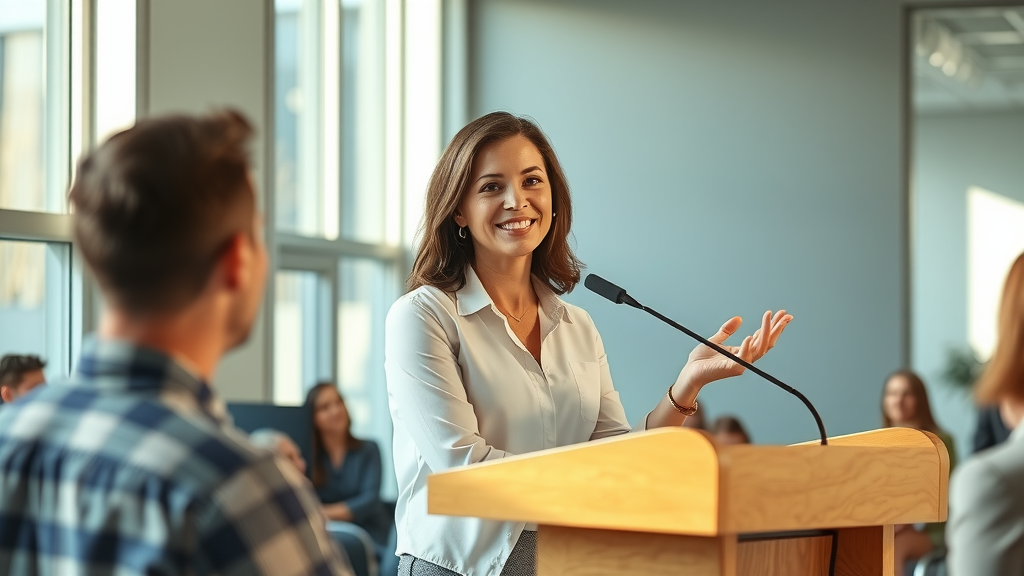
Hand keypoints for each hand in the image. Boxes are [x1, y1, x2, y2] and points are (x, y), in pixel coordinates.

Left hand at [677, 310, 791, 391]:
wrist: (690, 371)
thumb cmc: (701, 359)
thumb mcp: (716, 339)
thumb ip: (727, 330)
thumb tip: (739, 318)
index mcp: (742, 351)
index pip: (762, 337)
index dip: (772, 326)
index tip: (780, 313)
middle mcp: (745, 358)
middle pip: (766, 342)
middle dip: (776, 328)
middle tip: (785, 314)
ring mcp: (740, 364)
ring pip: (759, 348)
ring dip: (766, 332)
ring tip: (769, 317)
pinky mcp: (732, 368)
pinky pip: (743, 358)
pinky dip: (747, 347)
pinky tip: (750, 336)